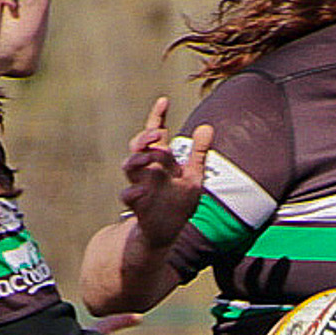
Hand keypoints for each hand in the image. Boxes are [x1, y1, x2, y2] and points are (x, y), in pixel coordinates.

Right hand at [120, 97, 213, 250]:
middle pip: (138, 146)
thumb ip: (198, 154)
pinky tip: (141, 191)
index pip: (155, 134)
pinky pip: (128, 196)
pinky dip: (133, 193)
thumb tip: (207, 126)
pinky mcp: (137, 207)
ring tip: (149, 158)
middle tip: (156, 136)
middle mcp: (147, 170)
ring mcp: (139, 186)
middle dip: (145, 138)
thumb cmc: (178, 205)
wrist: (165, 234)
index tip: (164, 101)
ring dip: (137, 159)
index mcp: (160, 161)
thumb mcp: (193, 178)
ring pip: (130, 166)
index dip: (157, 117)